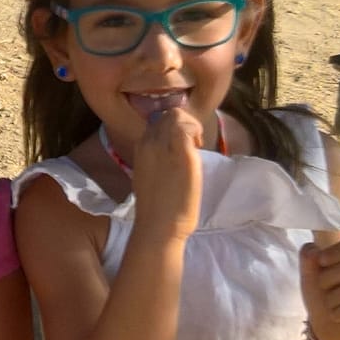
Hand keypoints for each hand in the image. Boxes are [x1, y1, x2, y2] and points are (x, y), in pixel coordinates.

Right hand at [129, 108, 204, 238]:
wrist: (158, 225)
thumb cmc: (155, 207)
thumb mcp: (147, 175)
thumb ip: (155, 159)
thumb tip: (169, 152)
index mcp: (140, 148)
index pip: (156, 122)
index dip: (172, 127)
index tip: (182, 143)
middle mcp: (148, 143)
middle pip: (167, 114)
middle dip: (184, 123)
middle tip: (192, 143)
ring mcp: (164, 147)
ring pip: (177, 115)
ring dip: (191, 125)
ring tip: (196, 145)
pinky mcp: (182, 154)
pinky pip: (188, 128)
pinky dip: (196, 132)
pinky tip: (199, 147)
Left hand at [301, 235, 339, 339]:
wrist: (327, 329)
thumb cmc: (322, 297)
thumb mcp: (310, 276)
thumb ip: (309, 258)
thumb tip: (314, 249)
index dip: (338, 250)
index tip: (321, 262)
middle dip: (327, 280)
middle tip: (323, 290)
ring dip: (332, 300)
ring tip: (331, 305)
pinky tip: (337, 316)